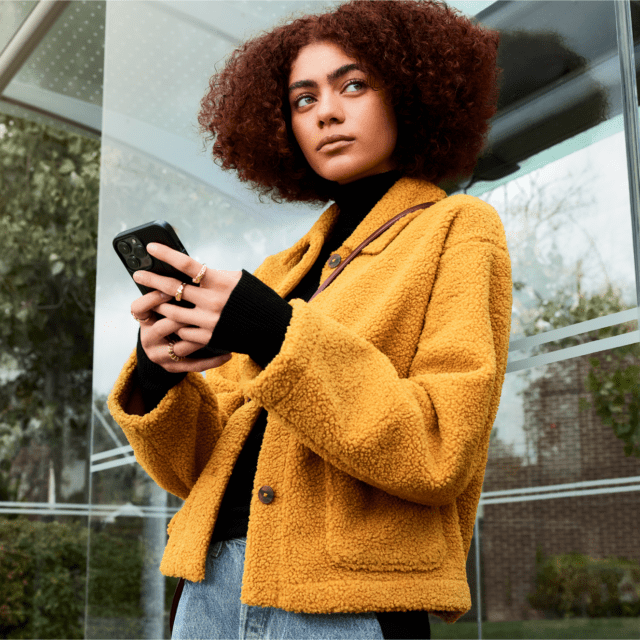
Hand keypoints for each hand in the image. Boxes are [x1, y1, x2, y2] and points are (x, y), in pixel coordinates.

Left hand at [130, 243, 241, 372]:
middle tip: (138, 275)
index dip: (167, 254)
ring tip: (153, 301)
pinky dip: (178, 326)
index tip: (151, 248)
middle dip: (152, 280)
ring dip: (160, 306)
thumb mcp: (236, 280)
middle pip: (173, 289)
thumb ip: (213, 276)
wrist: (269, 327)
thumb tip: (189, 271)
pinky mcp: (209, 338)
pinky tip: (174, 323)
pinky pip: (183, 332)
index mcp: (220, 282)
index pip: (187, 265)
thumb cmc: (252, 298)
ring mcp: (210, 321)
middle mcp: (213, 301)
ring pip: (172, 313)